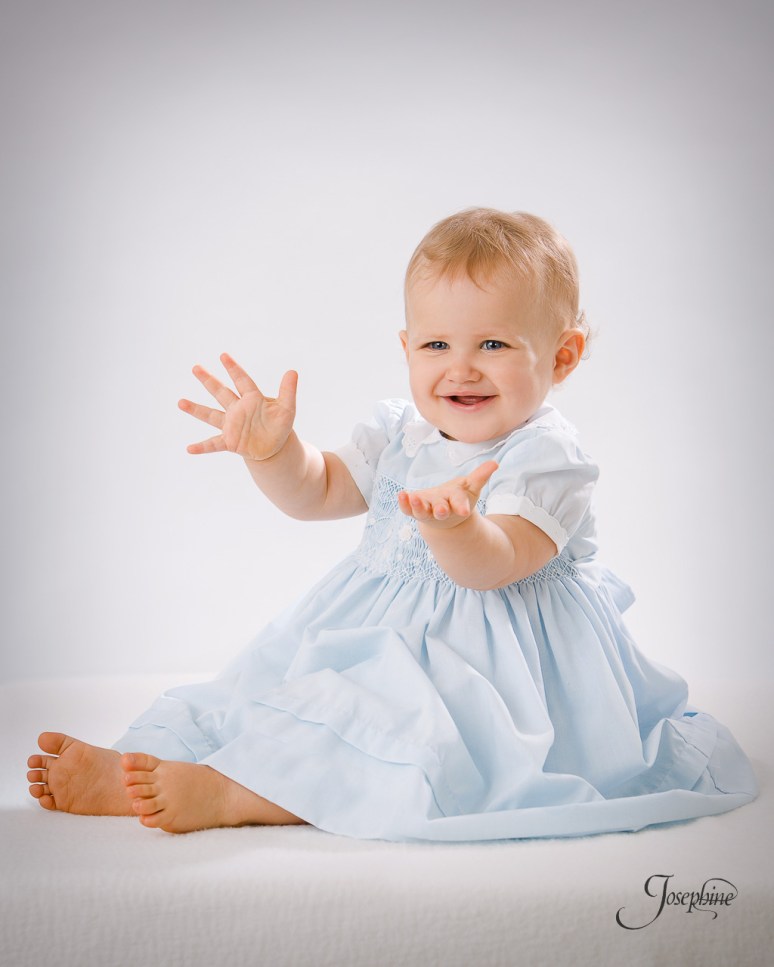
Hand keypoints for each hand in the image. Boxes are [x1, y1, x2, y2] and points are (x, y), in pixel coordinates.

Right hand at [178, 353, 297, 460]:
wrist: (274, 446)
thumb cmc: (280, 425)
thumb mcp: (287, 409)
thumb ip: (288, 391)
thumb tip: (292, 371)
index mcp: (252, 399)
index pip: (242, 380)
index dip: (233, 369)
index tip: (223, 355)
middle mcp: (238, 409)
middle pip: (221, 392)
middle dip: (209, 381)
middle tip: (195, 367)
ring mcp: (231, 425)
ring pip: (211, 415)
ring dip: (196, 410)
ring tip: (180, 402)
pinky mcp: (230, 441)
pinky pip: (214, 443)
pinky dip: (202, 447)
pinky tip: (189, 449)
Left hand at [397, 460, 497, 528]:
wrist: (442, 515)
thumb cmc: (458, 498)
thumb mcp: (471, 488)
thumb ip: (480, 476)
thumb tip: (495, 463)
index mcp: (456, 505)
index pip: (460, 504)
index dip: (462, 506)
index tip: (464, 510)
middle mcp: (441, 510)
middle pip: (440, 511)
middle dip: (441, 510)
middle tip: (441, 511)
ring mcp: (426, 511)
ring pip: (421, 511)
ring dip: (417, 505)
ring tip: (414, 498)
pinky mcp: (414, 509)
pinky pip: (407, 508)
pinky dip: (404, 503)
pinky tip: (401, 495)